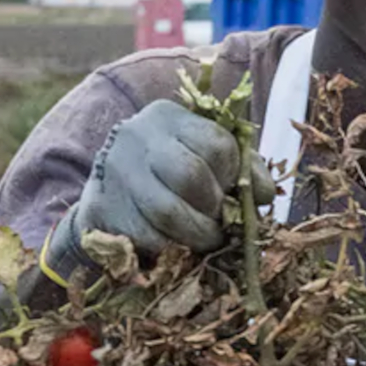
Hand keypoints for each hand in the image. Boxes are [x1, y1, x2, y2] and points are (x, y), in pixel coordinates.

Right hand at [46, 100, 274, 277]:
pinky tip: (177, 243)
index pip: (217, 144)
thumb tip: (263, 194)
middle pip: (190, 175)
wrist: (111, 190)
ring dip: (198, 233)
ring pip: (168, 211)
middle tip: (222, 222)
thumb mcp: (210, 156)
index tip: (233, 190)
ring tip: (208, 238)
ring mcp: (116, 172)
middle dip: (214, 207)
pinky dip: (172, 247)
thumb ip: (244, 168)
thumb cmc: (173, 169)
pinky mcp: (102, 207)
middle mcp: (137, 137)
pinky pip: (147, 236)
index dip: (234, 175)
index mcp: (169, 117)